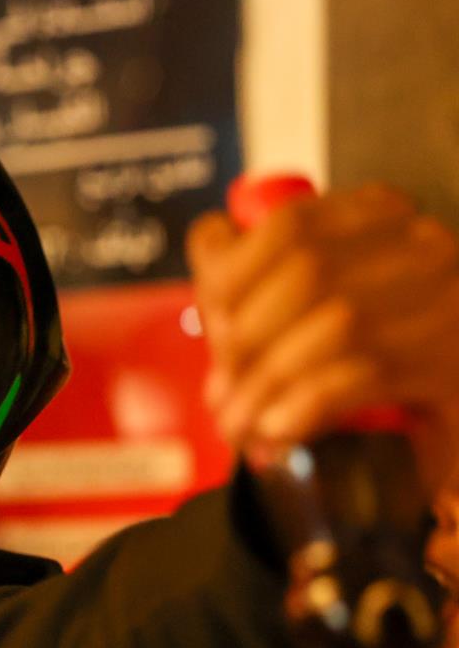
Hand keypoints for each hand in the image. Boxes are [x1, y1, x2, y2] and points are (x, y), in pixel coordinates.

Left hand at [189, 185, 458, 486]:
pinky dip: (305, 405)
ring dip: (267, 384)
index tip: (213, 332)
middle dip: (245, 341)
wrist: (450, 416)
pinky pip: (363, 377)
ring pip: (334, 327)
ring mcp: (446, 302)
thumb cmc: (387, 354)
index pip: (287, 225)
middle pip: (305, 274)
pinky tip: (279, 430)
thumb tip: (213, 320)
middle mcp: (421, 246)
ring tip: (240, 425)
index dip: (230, 279)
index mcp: (380, 218)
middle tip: (222, 395)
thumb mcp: (324, 307)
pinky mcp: (452, 365)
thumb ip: (264, 294)